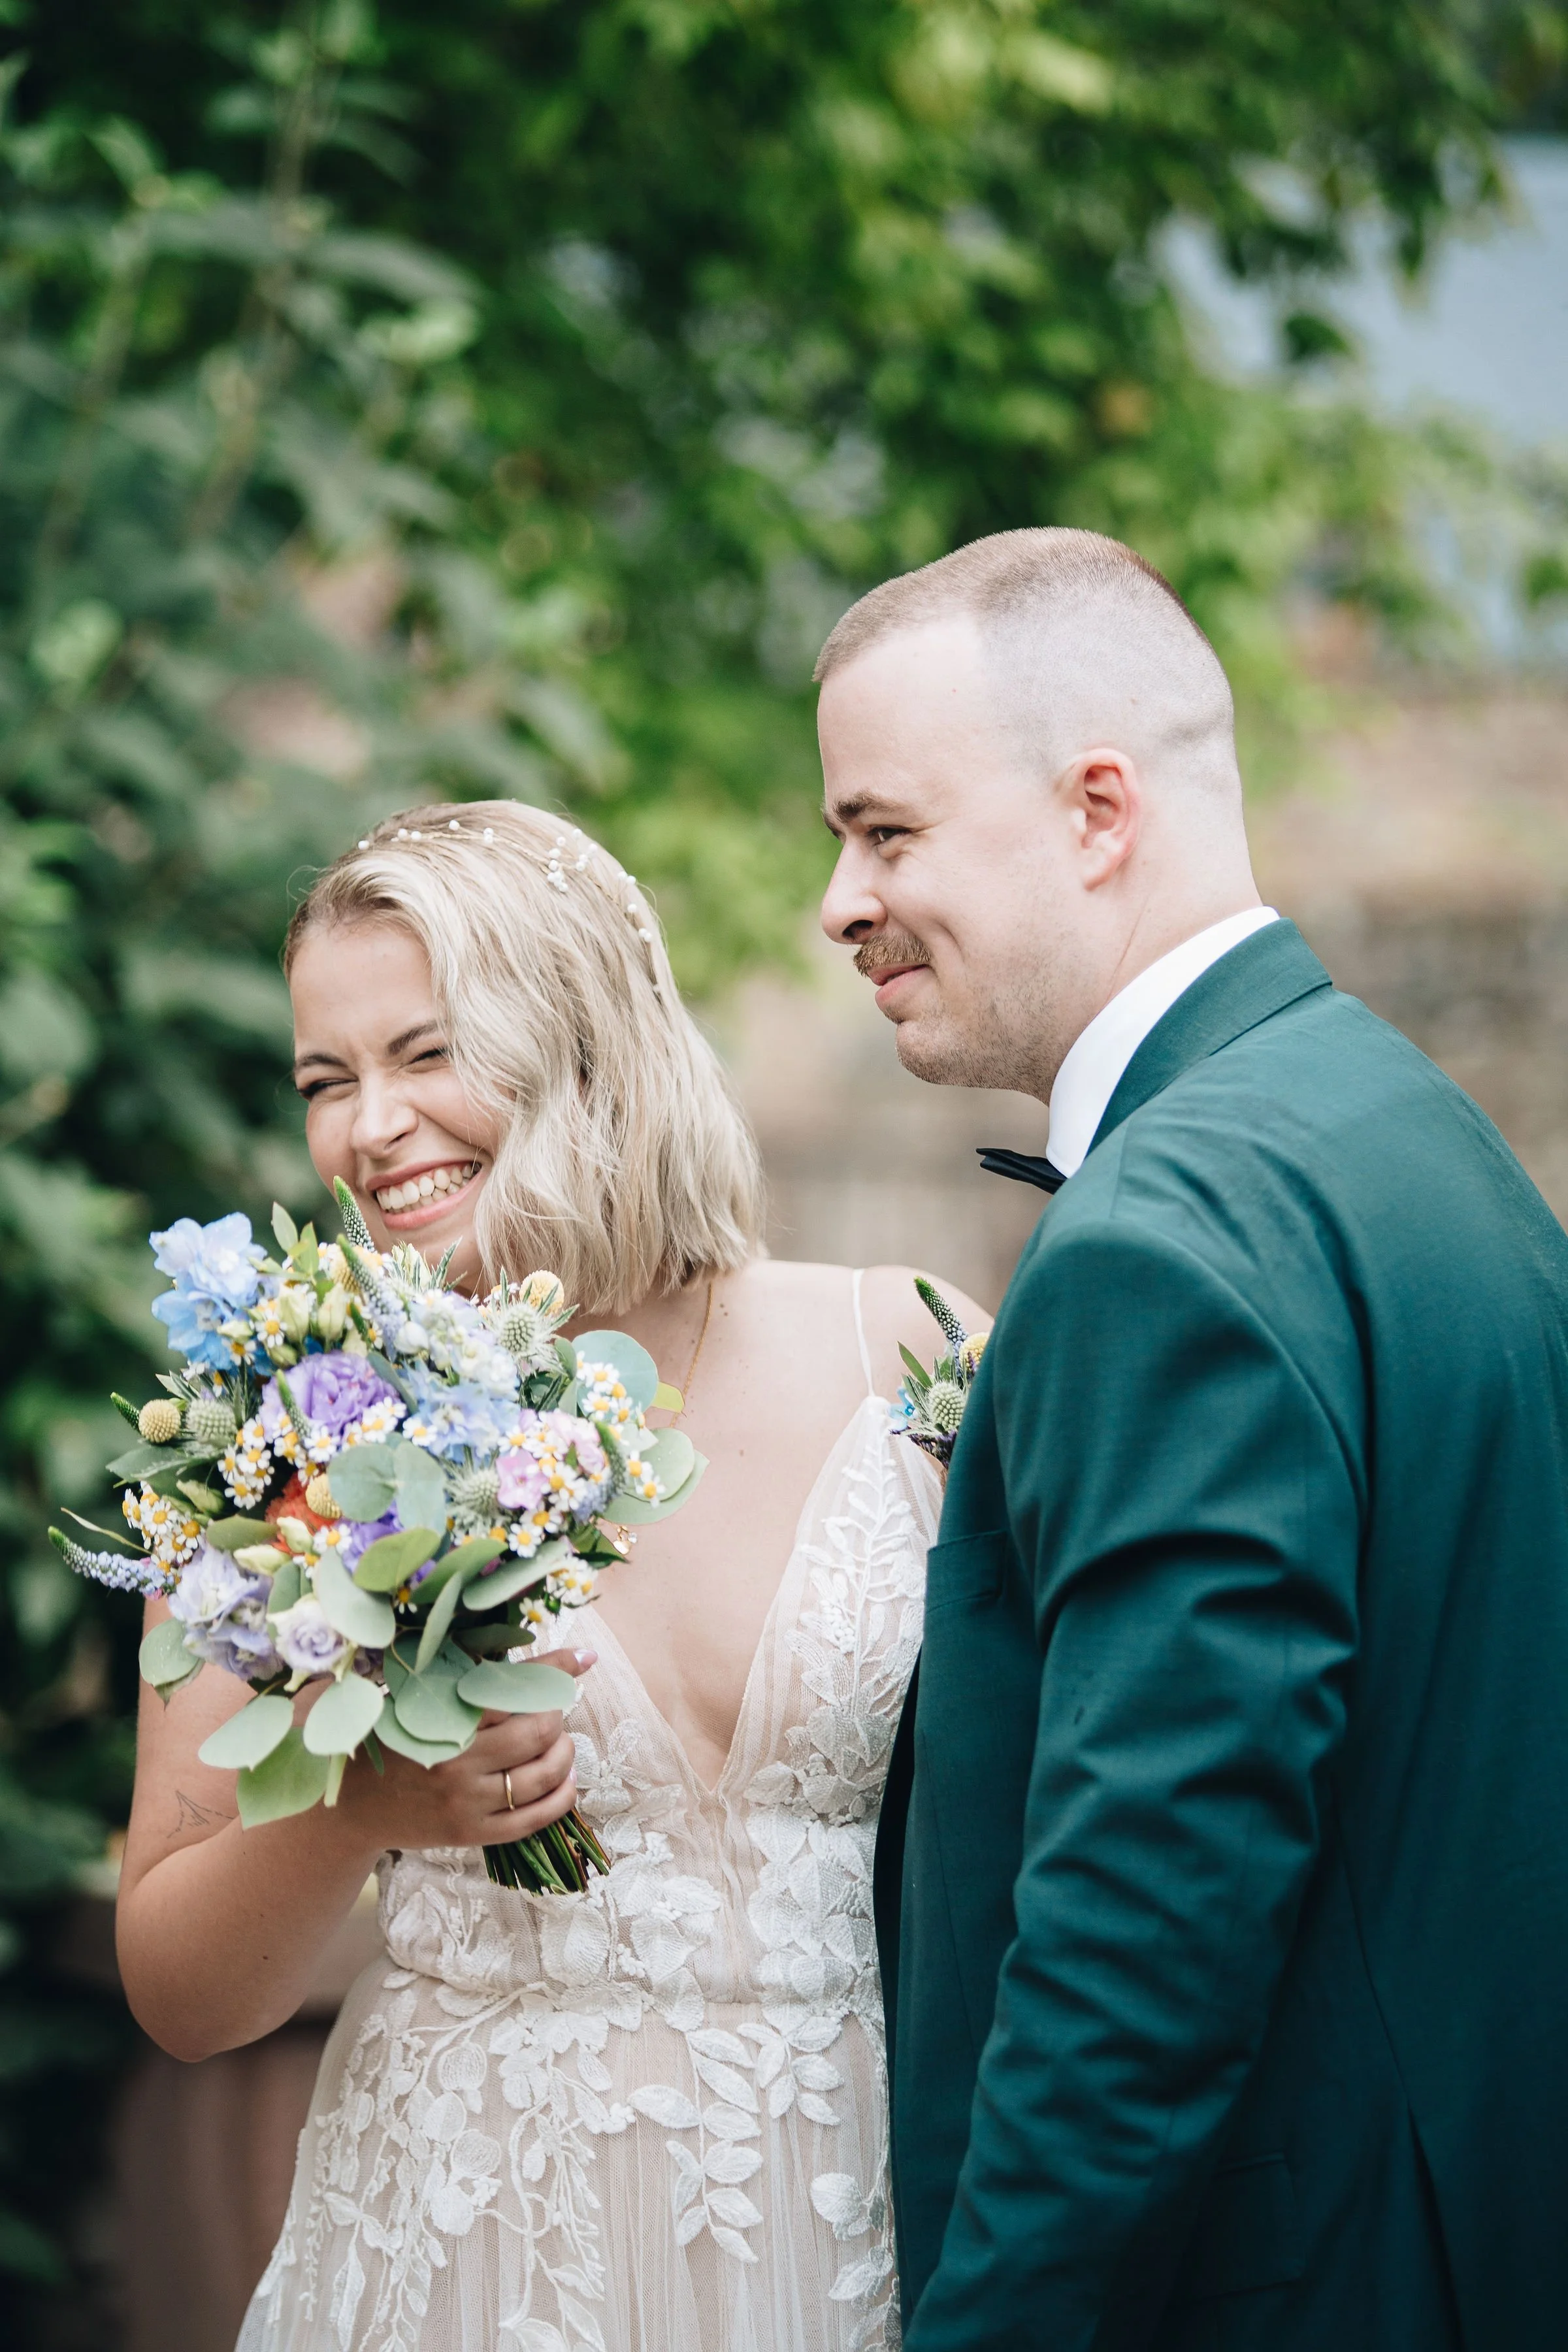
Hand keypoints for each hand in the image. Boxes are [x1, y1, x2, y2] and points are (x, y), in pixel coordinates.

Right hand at [330, 1647, 595, 1856]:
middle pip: (538, 1732)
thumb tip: (527, 1654)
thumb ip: (466, 1677)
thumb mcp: (418, 1698)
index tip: (584, 1658)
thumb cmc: (390, 1738)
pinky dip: (560, 1798)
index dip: (555, 1670)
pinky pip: (533, 1820)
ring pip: (543, 1775)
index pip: (515, 1688)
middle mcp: (458, 1762)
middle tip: (553, 1709)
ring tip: (561, 1743)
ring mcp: (466, 1802)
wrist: (351, 1804)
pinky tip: (566, 1781)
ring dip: (565, 1753)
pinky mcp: (471, 1834)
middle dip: (556, 1715)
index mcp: (445, 1719)